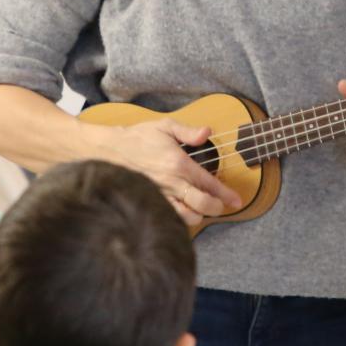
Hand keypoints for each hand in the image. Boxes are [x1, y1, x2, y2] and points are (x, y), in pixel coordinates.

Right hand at [93, 118, 243, 227]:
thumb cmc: (137, 138)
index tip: (237, 201)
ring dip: (198, 215)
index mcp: (178, 164)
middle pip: (202, 205)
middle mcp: (171, 183)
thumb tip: (208, 132)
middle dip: (217, 208)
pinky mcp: (149, 203)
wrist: (108, 151)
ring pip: (187, 217)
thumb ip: (188, 131)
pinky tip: (184, 211)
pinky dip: (180, 219)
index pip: (209, 183)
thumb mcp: (165, 126)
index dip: (226, 194)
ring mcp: (160, 196)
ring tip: (201, 208)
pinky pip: (170, 218)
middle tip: (221, 206)